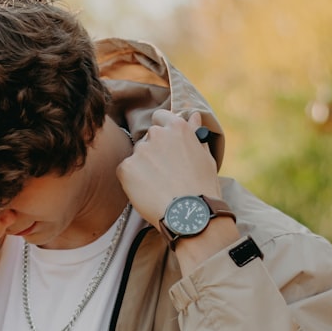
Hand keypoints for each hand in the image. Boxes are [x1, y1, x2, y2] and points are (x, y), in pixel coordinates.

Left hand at [116, 109, 220, 228]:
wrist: (189, 214)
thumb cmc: (202, 188)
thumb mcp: (205, 157)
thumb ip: (195, 134)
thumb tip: (194, 116)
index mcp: (177, 128)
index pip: (160, 117)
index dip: (163, 130)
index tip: (165, 144)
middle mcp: (156, 134)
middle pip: (148, 138)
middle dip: (154, 151)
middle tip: (165, 172)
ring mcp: (140, 150)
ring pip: (137, 155)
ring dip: (143, 166)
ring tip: (158, 186)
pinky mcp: (126, 167)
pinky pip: (126, 171)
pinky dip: (132, 181)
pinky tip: (148, 192)